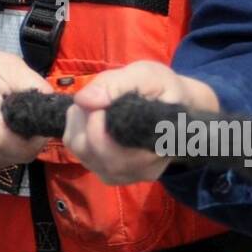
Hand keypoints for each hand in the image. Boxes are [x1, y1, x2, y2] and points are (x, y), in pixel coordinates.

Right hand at [0, 48, 50, 172]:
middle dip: (32, 139)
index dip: (32, 137)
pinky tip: (0, 129)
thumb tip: (53, 107)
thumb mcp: (2, 62)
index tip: (40, 120)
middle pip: (14, 153)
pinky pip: (2, 162)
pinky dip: (10, 149)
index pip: (4, 140)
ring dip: (21, 144)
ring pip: (11, 160)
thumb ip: (31, 83)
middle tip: (29, 115)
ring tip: (10, 118)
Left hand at [64, 60, 219, 184]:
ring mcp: (124, 176)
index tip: (102, 100)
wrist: (173, 106)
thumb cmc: (162, 89)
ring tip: (98, 105)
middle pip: (93, 152)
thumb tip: (83, 100)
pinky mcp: (109, 173)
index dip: (98, 124)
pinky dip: (78, 130)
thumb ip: (115, 85)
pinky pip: (80, 153)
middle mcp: (142, 170)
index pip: (117, 152)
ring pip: (82, 152)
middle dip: (86, 118)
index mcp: (157, 147)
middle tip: (98, 97)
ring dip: (80, 123)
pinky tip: (93, 118)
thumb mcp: (146, 75)